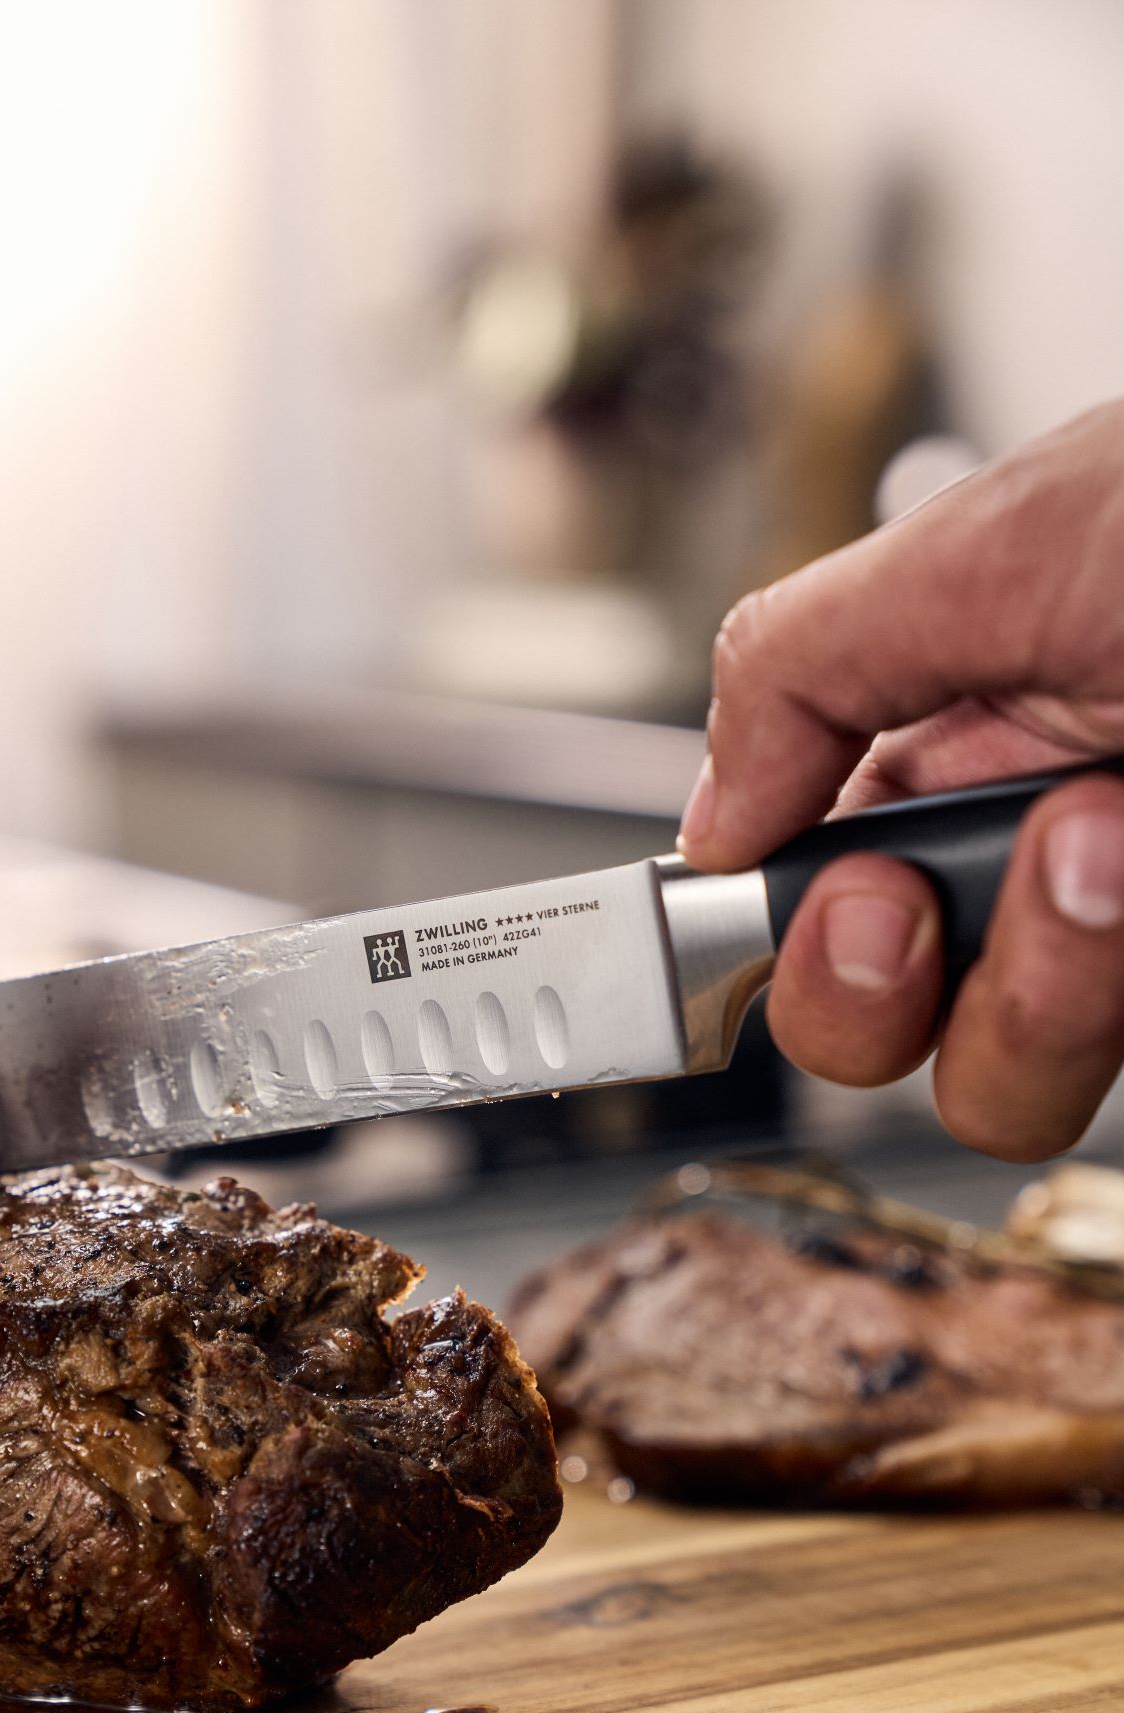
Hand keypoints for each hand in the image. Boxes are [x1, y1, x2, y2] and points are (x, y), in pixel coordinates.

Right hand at [679, 398, 1123, 1161]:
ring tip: (1110, 841)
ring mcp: (1118, 943)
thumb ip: (796, 669)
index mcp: (944, 751)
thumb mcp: (988, 547)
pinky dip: (1111, 984)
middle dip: (871, 982)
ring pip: (999, 1089)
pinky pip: (1118, 1072)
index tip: (778, 933)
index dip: (771, 940)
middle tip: (909, 894)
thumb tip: (707, 825)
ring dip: (1035, 985)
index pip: (794, 898)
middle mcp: (1023, 863)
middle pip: (870, 1029)